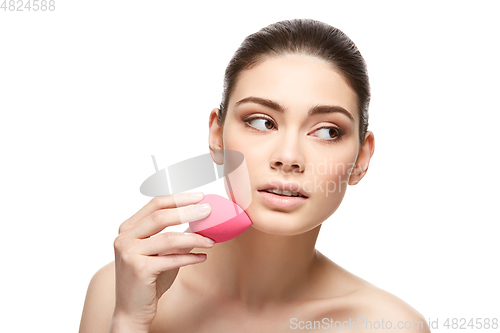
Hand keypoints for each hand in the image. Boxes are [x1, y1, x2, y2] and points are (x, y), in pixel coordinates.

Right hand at [110, 192, 213, 331]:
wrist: (132, 310)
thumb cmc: (148, 279)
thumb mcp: (160, 252)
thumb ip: (174, 236)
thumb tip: (201, 220)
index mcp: (128, 228)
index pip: (155, 204)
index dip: (179, 198)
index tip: (200, 197)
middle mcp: (124, 238)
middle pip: (160, 216)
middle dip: (188, 211)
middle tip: (208, 210)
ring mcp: (129, 253)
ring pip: (168, 238)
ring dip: (194, 238)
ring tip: (211, 240)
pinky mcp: (139, 269)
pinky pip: (171, 259)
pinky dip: (190, 257)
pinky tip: (202, 256)